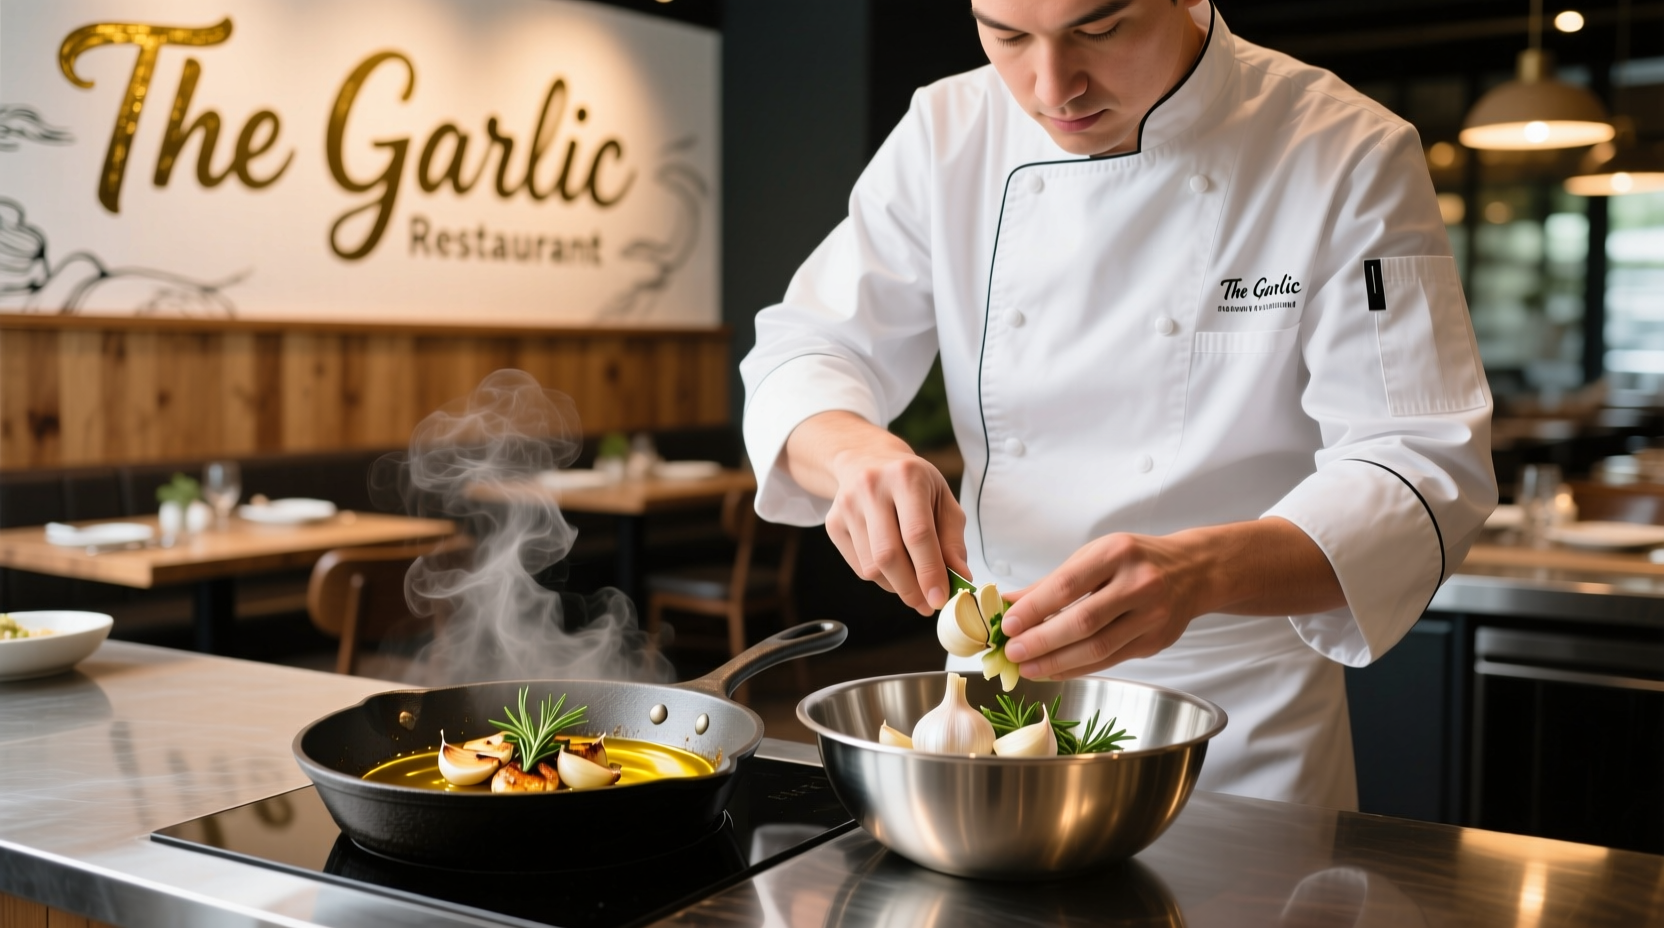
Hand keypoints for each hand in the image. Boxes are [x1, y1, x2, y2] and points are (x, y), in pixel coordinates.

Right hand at [784, 412, 969, 614]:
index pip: (917, 534)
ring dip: (897, 586)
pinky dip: (881, 578)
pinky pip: (859, 567)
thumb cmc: (912, 483)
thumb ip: (953, 539)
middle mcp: (871, 487)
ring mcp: (847, 505)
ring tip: (912, 581)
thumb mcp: (942, 499)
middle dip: (911, 588)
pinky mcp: (832, 523)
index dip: (930, 571)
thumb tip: (960, 576)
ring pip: (872, 567)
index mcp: (906, 477)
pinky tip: (893, 568)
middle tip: (926, 605)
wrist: (864, 460)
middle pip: (889, 555)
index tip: (939, 598)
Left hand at [998, 518, 1344, 679]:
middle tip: (1013, 652)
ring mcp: (1151, 616)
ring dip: (1056, 662)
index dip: (1035, 608)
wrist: (1194, 571)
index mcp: (1116, 554)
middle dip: (1042, 641)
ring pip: (1098, 648)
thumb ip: (1052, 582)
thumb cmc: (1134, 560)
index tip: (1009, 624)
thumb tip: (1009, 603)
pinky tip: (1053, 670)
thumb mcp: (1094, 556)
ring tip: (1026, 667)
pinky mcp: (1155, 642)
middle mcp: (1138, 584)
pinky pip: (1109, 660)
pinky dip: (1077, 668)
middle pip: (1083, 622)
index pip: (1068, 585)